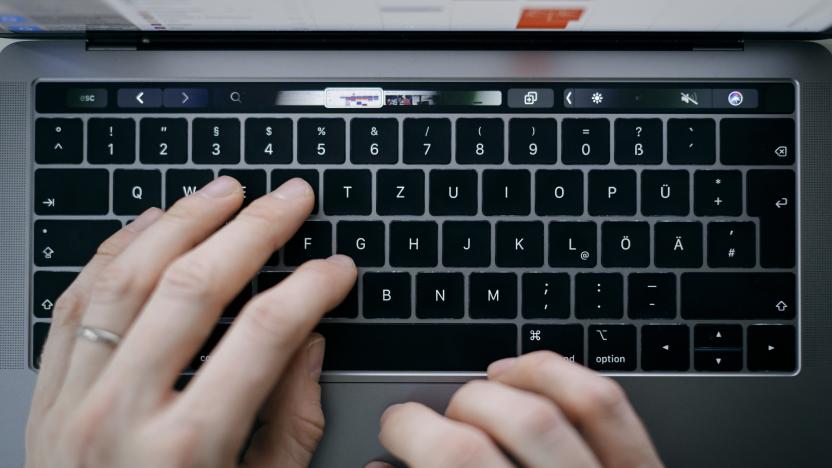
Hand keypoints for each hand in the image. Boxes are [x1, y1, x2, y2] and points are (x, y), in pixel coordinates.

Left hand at [26, 177, 356, 467]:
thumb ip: (289, 424)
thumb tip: (308, 344)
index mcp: (188, 450)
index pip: (263, 336)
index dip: (311, 288)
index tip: (338, 267)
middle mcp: (124, 415)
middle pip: (195, 289)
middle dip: (254, 231)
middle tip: (292, 199)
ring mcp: (75, 400)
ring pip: (129, 279)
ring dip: (183, 222)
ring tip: (226, 191)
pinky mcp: (48, 394)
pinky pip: (77, 300)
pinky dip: (116, 251)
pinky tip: (151, 224)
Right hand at [376, 352, 662, 467]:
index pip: (453, 462)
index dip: (408, 431)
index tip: (395, 428)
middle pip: (486, 438)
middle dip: (443, 415)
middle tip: (430, 424)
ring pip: (544, 413)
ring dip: (493, 391)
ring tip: (474, 395)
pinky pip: (602, 404)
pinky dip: (556, 373)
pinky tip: (524, 376)